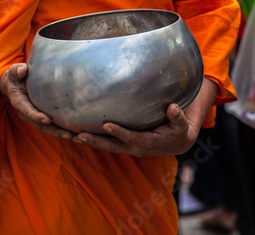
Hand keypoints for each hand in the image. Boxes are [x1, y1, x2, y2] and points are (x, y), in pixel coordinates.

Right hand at [0, 63, 73, 139]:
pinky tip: (77, 133)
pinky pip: (53, 126)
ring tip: (77, 137)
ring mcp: (35, 117)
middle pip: (41, 125)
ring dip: (62, 134)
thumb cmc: (15, 78)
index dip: (36, 116)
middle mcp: (27, 113)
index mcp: (20, 102)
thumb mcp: (14, 73)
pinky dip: (64, 131)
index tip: (47, 119)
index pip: (28, 111)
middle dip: (55, 131)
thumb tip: (23, 69)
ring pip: (48, 128)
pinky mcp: (42, 117)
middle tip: (69, 135)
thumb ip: (17, 71)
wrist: (12, 86)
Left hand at [72, 78, 218, 156]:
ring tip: (73, 136)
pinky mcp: (124, 143)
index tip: (107, 124)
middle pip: (113, 146)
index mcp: (148, 142)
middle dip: (96, 141)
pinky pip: (108, 142)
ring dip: (91, 142)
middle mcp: (135, 147)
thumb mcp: (182, 124)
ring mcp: (128, 146)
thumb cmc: (179, 130)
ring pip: (107, 146)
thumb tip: (172, 108)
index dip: (120, 132)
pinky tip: (79, 134)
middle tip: (79, 135)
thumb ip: (177, 117)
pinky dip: (94, 140)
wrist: (178, 142)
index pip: (131, 138)